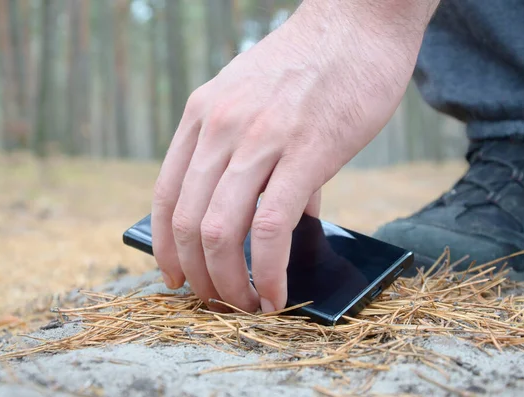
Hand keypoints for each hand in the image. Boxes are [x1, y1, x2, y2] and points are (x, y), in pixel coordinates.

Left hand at [151, 0, 435, 312]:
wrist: (358, 22)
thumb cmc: (316, 66)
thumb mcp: (263, 102)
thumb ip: (262, 160)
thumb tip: (287, 216)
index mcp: (203, 115)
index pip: (166, 194)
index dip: (165, 246)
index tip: (175, 277)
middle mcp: (219, 126)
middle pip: (188, 222)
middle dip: (198, 276)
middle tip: (217, 303)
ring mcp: (259, 138)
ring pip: (220, 231)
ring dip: (228, 283)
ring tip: (246, 306)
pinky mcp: (304, 152)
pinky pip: (270, 227)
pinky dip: (267, 272)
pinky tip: (275, 294)